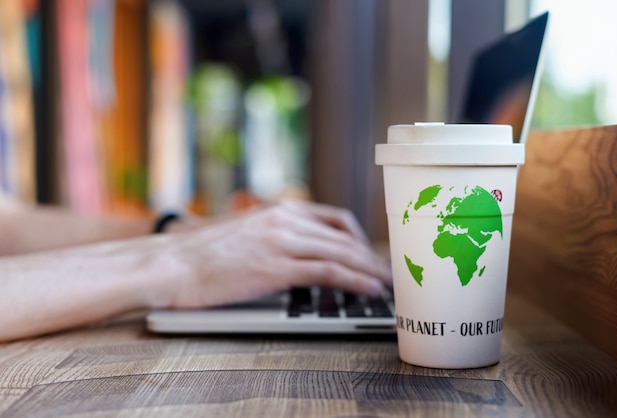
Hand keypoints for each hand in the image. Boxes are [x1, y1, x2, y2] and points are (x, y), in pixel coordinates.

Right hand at [159, 200, 391, 308]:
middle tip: (391, 271)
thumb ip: (273, 235)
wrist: (170, 262)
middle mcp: (285, 219)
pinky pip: (329, 272)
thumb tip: (294, 252)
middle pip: (344, 236)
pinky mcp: (276, 266)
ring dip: (371, 270)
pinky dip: (355, 281)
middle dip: (371, 256)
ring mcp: (282, 241)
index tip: (372, 253)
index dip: (360, 238)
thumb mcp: (244, 233)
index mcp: (280, 210)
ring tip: (389, 284)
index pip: (335, 219)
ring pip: (342, 252)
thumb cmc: (200, 255)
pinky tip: (370, 289)